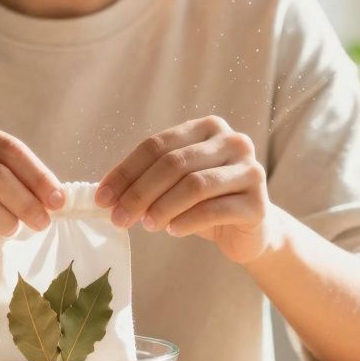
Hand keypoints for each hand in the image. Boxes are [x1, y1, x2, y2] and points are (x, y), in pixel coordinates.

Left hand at [96, 115, 277, 264]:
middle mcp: (233, 142)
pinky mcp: (258, 203)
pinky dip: (186, 222)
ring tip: (146, 225)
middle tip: (118, 218)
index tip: (102, 198)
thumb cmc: (205, 204)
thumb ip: (146, 181)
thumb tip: (105, 196)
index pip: (157, 145)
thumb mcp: (174, 185)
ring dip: (161, 207)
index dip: (125, 172)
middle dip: (139, 193)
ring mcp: (249, 170)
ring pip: (194, 185)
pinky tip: (172, 230)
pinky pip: (213, 210)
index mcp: (208, 128)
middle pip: (174, 164)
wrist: (249, 232)